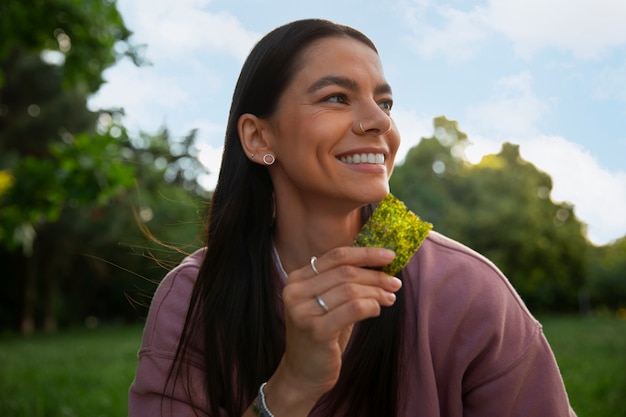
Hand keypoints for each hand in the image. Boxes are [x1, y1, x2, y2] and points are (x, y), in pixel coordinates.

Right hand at [265, 246, 400, 413]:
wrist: (303, 373)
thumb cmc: (322, 335)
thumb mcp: (328, 303)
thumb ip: (344, 282)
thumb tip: (380, 264)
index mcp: (297, 279)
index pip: (336, 256)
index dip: (365, 253)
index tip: (389, 256)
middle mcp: (295, 292)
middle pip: (346, 272)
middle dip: (375, 276)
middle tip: (395, 283)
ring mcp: (303, 311)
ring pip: (351, 290)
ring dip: (376, 292)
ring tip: (390, 298)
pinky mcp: (316, 331)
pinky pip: (354, 309)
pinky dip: (371, 306)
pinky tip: (377, 310)